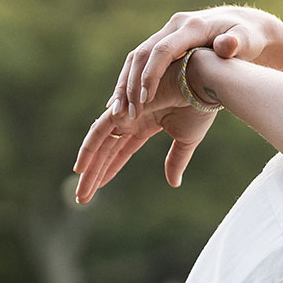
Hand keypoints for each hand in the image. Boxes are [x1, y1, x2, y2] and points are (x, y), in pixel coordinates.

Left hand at [72, 77, 221, 203]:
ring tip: (78, 188)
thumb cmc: (199, 106)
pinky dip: (90, 147)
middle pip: (106, 151)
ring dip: (88, 165)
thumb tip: (173, 183)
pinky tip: (82, 167)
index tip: (96, 188)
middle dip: (93, 174)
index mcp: (144, 125)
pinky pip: (100, 130)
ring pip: (99, 143)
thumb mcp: (186, 140)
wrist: (204, 84)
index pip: (120, 152)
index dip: (109, 170)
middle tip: (81, 198)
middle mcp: (131, 119)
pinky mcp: (124, 108)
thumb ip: (176, 161)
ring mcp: (126, 113)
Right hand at [110, 6, 282, 117]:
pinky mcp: (164, 42)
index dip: (152, 74)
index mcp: (192, 27)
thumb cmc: (249, 37)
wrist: (244, 25)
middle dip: (131, 83)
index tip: (145, 99)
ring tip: (119, 112)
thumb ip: (237, 43)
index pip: (163, 50)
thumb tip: (227, 45)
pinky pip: (141, 62)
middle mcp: (174, 27)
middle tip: (128, 112)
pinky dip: (130, 81)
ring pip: (136, 58)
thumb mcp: (247, 40)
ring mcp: (167, 33)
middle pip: (142, 54)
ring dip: (125, 84)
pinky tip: (124, 102)